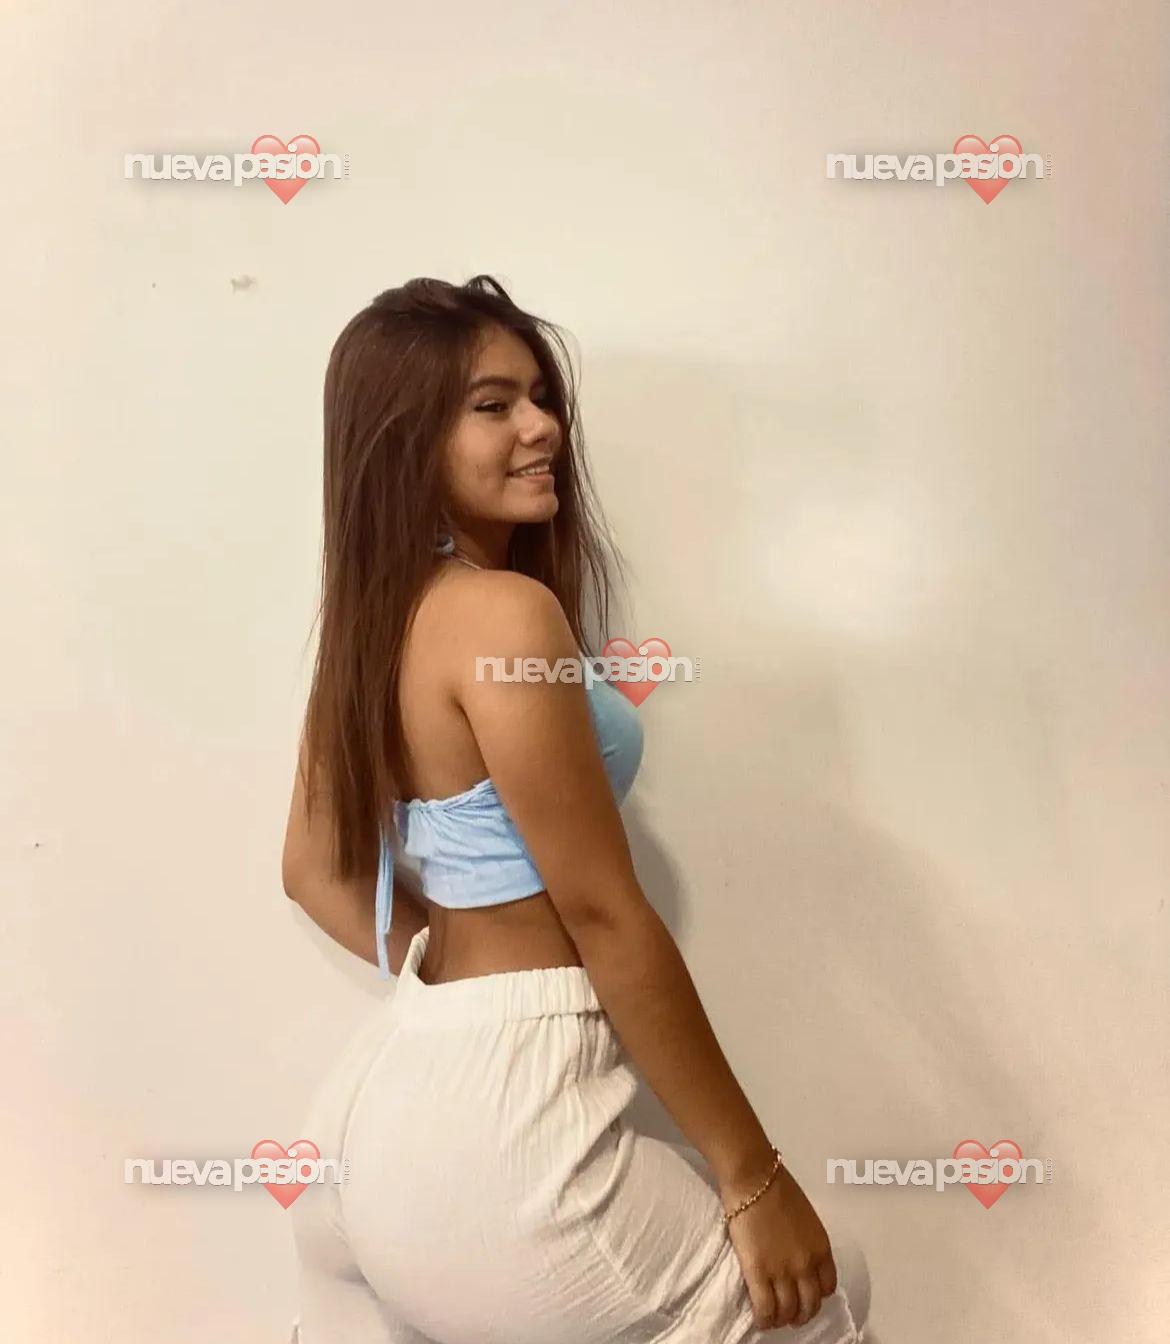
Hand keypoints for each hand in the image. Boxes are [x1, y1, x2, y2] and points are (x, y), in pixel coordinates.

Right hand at [719, 1154, 837, 1330]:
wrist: (754, 1177)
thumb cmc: (778, 1187)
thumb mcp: (806, 1218)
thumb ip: (806, 1241)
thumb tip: (796, 1254)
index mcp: (821, 1248)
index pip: (827, 1287)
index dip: (815, 1295)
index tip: (804, 1295)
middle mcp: (807, 1265)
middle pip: (810, 1305)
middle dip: (801, 1314)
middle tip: (790, 1314)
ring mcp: (783, 1271)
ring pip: (788, 1312)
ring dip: (782, 1319)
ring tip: (773, 1317)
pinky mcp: (759, 1273)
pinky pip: (766, 1309)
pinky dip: (764, 1319)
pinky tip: (760, 1319)